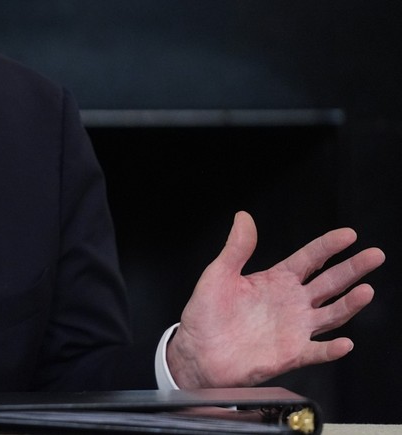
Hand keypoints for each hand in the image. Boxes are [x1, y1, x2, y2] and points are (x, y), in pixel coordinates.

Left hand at [167, 211, 384, 388]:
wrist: (197, 351)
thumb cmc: (206, 314)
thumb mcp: (218, 274)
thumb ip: (236, 248)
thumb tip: (243, 217)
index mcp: (277, 280)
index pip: (310, 258)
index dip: (329, 246)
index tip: (349, 234)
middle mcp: (292, 302)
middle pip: (330, 282)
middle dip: (353, 268)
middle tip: (374, 255)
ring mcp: (295, 328)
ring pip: (332, 314)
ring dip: (350, 304)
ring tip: (366, 290)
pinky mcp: (291, 354)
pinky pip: (317, 351)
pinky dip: (331, 349)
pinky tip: (344, 343)